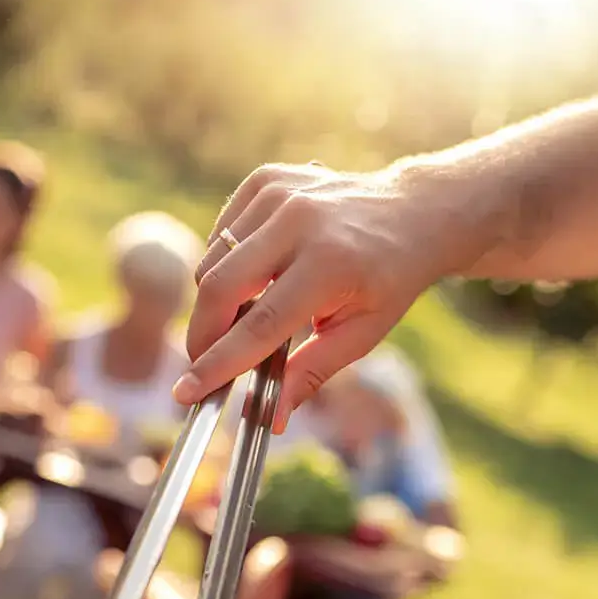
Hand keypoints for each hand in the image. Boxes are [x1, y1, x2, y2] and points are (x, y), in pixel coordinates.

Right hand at [177, 160, 484, 429]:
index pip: (260, 325)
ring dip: (214, 302)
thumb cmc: (388, 281)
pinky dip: (224, 265)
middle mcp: (300, 221)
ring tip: (242, 322)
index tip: (186, 393)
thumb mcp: (363, 335)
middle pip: (220, 287)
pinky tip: (253, 278)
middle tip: (202, 366)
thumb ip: (311, 373)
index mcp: (330, 264)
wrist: (411, 214)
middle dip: (202, 335)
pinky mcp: (265, 180)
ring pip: (212, 260)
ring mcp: (279, 193)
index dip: (219, 364)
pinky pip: (220, 234)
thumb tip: (272, 418)